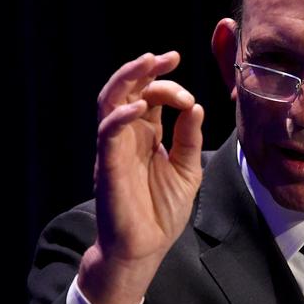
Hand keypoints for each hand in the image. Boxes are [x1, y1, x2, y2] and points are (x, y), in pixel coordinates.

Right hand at [78, 51, 203, 303]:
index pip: (154, 97)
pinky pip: (107, 133)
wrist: (146, 248)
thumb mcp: (187, 169)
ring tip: (150, 62)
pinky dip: (121, 116)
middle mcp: (129, 136)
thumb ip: (189, 138)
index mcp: (148, 135)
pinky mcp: (107, 165)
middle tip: (169, 56)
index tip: (190, 97)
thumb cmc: (163, 210)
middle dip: (146, 69)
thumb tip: (195, 106)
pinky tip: (142, 106)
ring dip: (129, 79)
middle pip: (128, 90)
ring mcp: (115, 148)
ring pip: (111, 102)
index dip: (170, 87)